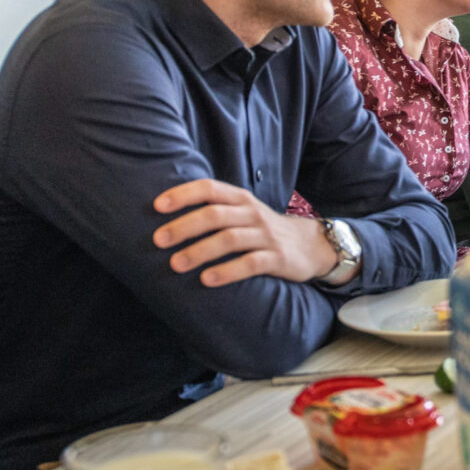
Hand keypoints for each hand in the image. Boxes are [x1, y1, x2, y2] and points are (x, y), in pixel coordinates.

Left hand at [152, 179, 338, 286]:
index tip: (157, 206)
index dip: (183, 195)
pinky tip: (207, 280)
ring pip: (230, 239)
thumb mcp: (244, 213)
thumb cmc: (264, 231)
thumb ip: (215, 209)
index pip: (210, 188)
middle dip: (184, 226)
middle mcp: (253, 214)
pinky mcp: (278, 259)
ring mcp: (266, 236)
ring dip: (200, 251)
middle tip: (158, 240)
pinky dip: (227, 271)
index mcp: (241, 199)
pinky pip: (251, 263)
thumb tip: (166, 218)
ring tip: (176, 264)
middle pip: (215, 215)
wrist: (311, 246)